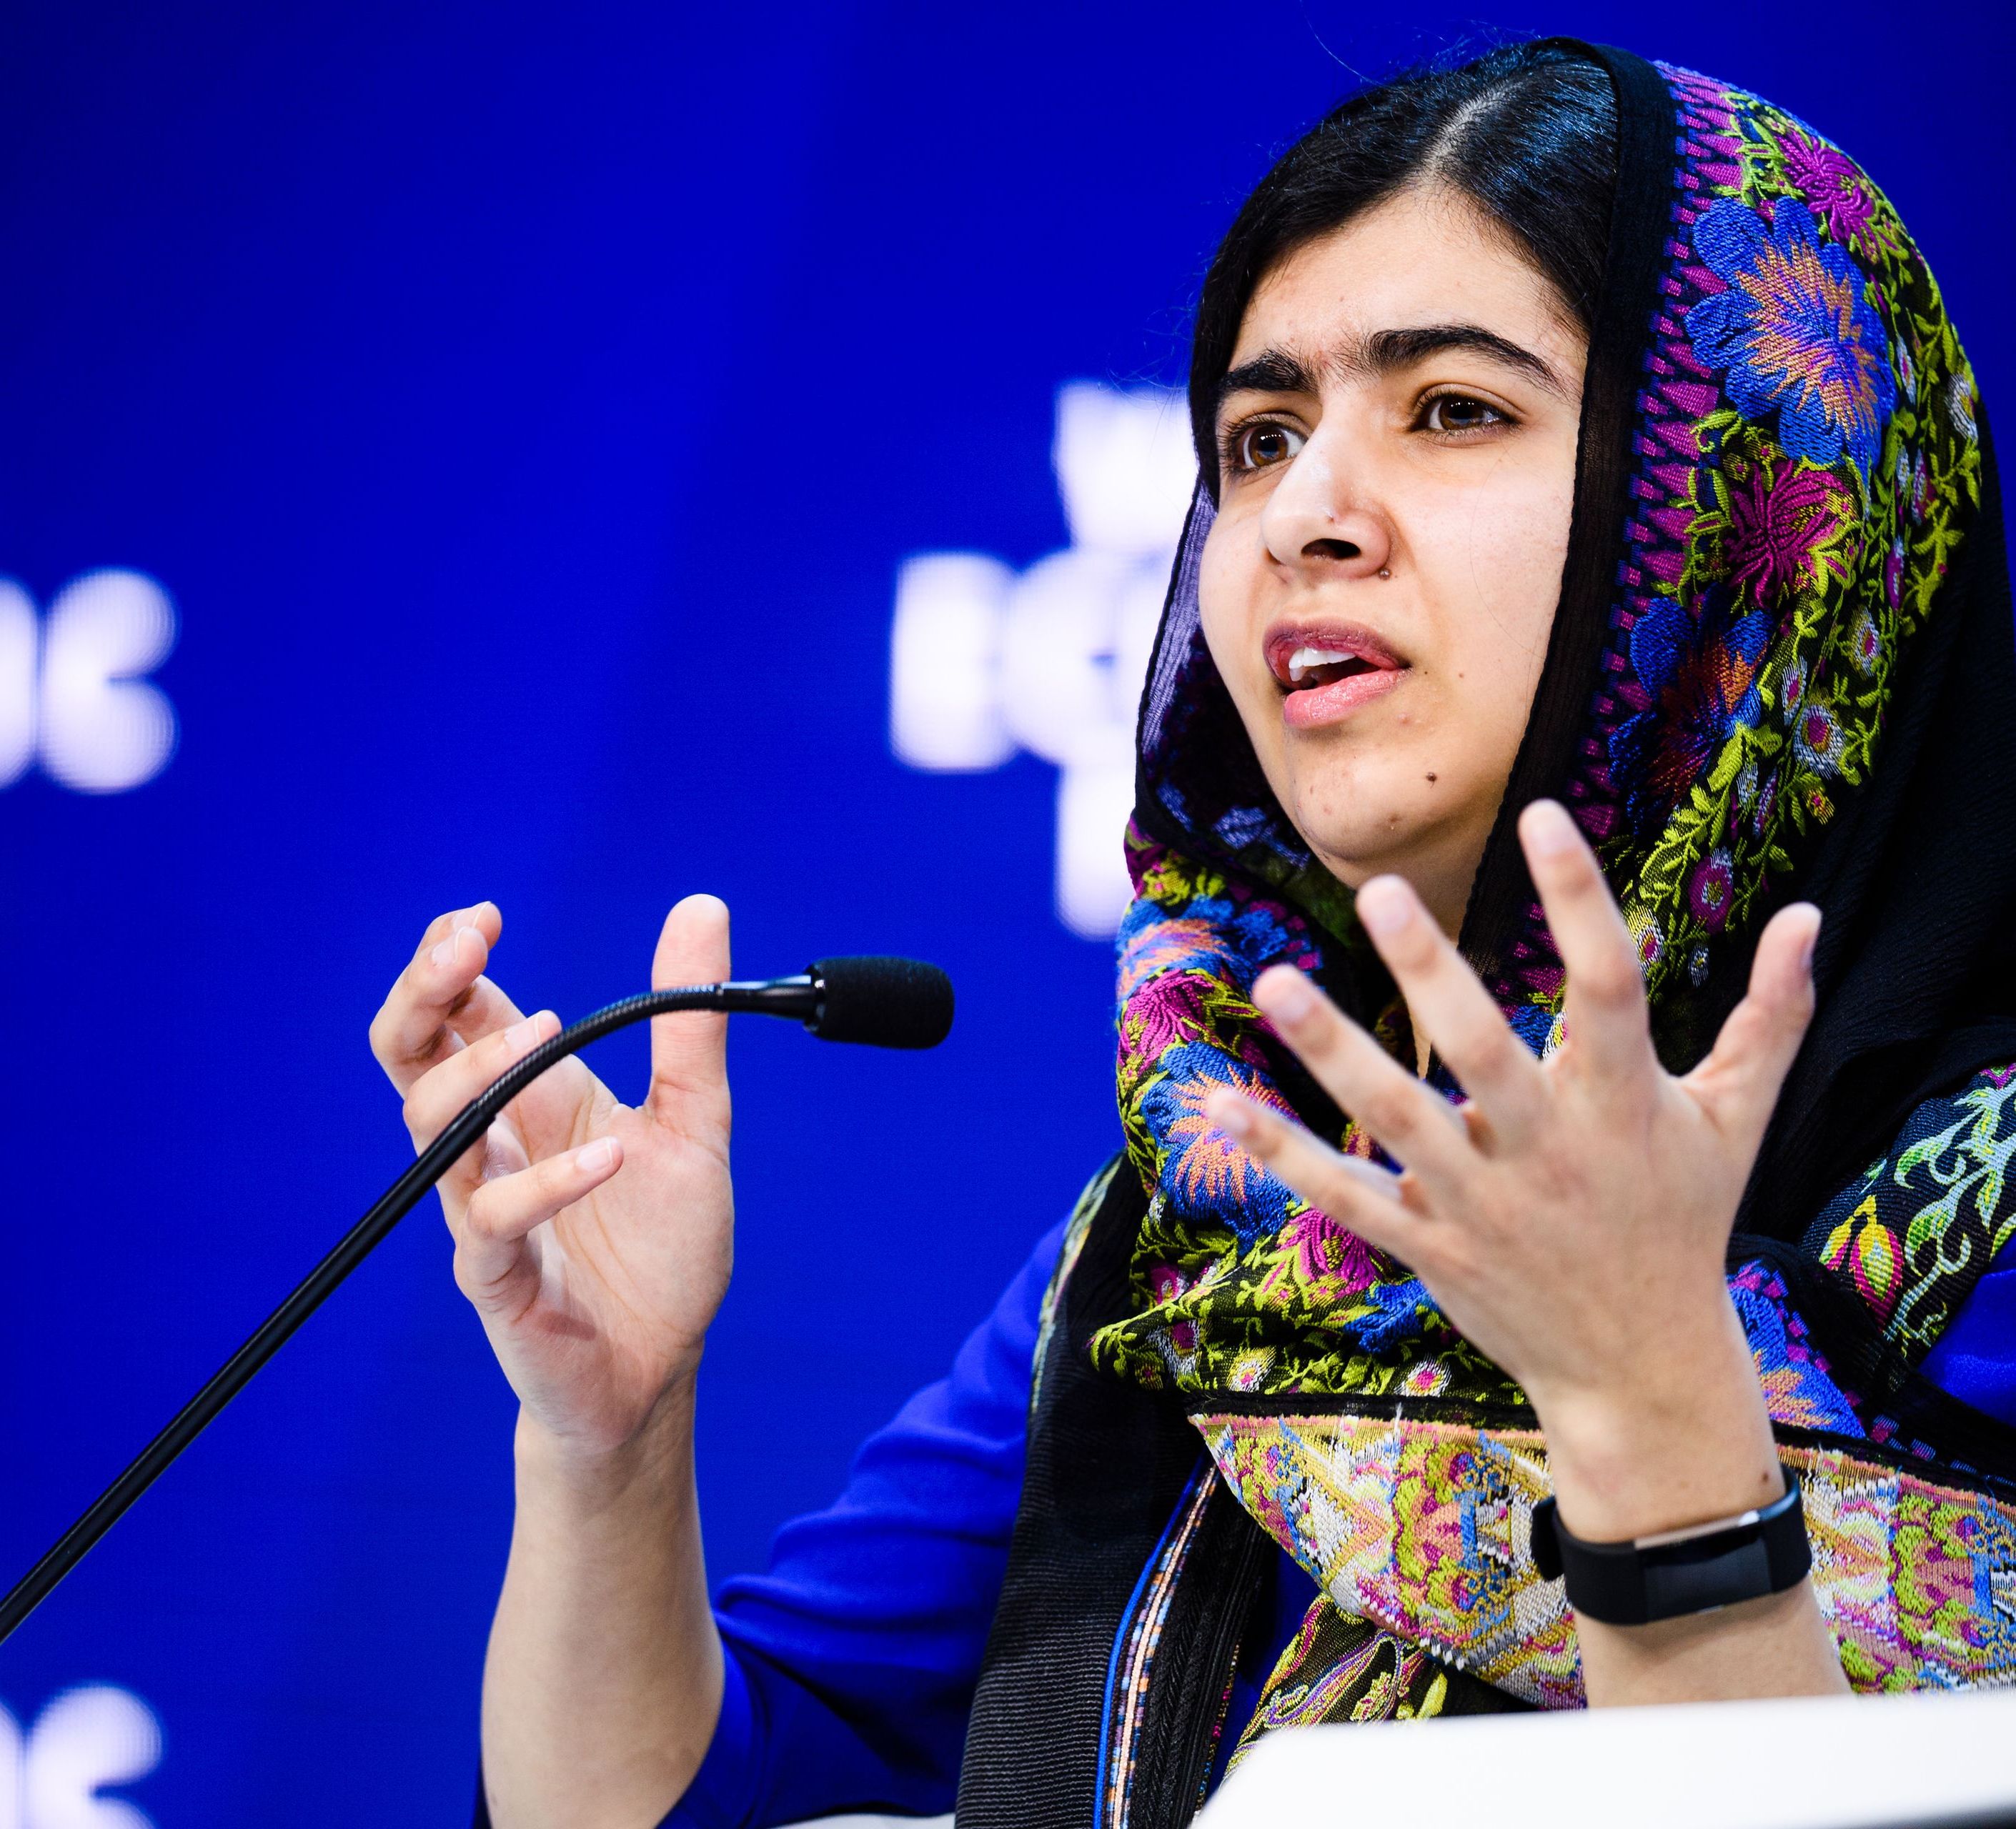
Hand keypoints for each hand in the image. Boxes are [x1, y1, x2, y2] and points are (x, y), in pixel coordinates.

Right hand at [369, 895, 733, 1464]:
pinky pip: (492, 1219)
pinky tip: (611, 1156)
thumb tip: (702, 907)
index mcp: (530, 1102)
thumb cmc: (662, 1249)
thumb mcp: (694, 1120)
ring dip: (483, 1070)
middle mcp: (492, 1147)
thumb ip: (689, 1023)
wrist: (658, 1370)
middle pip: (409, 1056)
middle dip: (421, 993)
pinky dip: (547, 1183)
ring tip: (550, 1031)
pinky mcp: (498, 1278)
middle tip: (465, 947)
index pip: (457, 1013)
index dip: (450, 959)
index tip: (485, 918)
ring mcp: (484, 1211)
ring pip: (431, 1127)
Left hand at [1208, 799, 1820, 1538]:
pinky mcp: (1430, 1248)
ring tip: (1274, 982)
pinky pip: (1347, 1196)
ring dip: (1332, 1054)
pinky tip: (1219, 1104)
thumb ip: (1771, 1016)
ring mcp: (1483, 1205)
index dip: (1579, 900)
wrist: (1641, 1371)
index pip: (1608, 985)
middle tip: (1377, 892)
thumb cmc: (1685, 1223)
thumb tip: (1811, 915)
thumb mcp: (1738, 1120)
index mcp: (1626, 1104)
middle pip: (1485, 1053)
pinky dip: (1283, 1155)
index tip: (1539, 813)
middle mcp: (1550, 1151)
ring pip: (1398, 1122)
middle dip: (1432, 975)